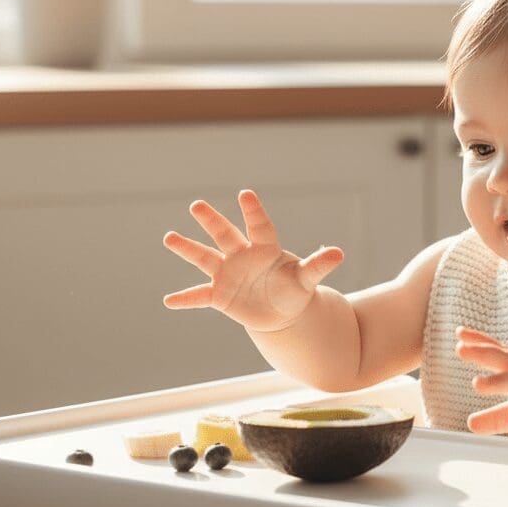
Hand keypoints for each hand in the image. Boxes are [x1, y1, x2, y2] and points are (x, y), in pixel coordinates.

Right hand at [162, 189, 343, 331]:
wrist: (281, 312)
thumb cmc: (295, 289)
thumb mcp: (307, 279)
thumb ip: (318, 265)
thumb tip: (339, 253)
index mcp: (265, 248)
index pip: (259, 226)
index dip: (253, 211)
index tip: (245, 193)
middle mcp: (242, 256)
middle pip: (225, 234)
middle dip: (212, 221)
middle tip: (197, 205)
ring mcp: (228, 274)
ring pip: (205, 258)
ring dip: (188, 248)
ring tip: (169, 237)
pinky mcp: (220, 295)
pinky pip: (200, 296)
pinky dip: (186, 299)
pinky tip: (168, 300)